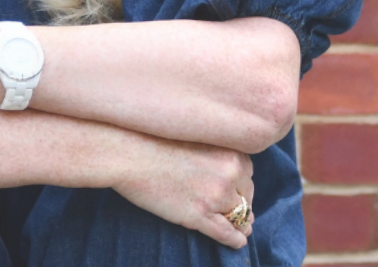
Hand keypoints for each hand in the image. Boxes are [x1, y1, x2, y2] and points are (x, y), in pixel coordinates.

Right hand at [113, 134, 254, 248]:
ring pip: (240, 215)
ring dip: (241, 223)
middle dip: (240, 201)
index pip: (247, 171)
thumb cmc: (155, 139)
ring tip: (243, 229)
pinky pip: (226, 233)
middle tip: (234, 208)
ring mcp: (216, 195)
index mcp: (230, 149)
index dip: (240, 182)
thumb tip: (227, 170)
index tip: (234, 187)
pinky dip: (235, 240)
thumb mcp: (196, 136)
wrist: (130, 151)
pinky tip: (238, 242)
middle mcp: (230, 172)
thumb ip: (215, 150)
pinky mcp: (200, 215)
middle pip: (246, 194)